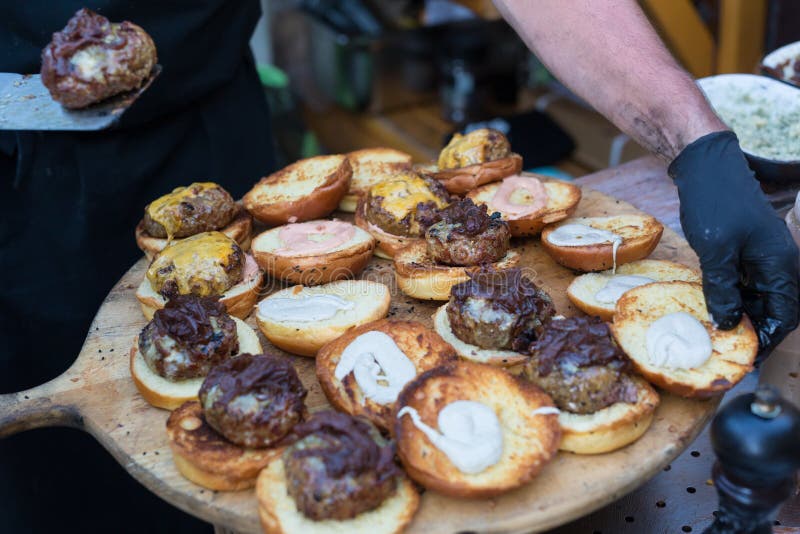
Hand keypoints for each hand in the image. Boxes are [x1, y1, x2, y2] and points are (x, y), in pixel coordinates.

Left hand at [669, 131, 798, 359]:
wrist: (707, 167)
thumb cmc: (715, 204)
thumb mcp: (716, 251)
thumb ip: (723, 289)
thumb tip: (729, 324)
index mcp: (781, 265)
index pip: (784, 316)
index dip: (768, 340)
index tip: (746, 359)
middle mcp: (779, 263)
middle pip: (775, 310)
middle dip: (756, 331)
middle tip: (729, 350)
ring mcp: (764, 256)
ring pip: (760, 298)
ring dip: (743, 315)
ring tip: (718, 333)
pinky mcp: (747, 251)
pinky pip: (747, 283)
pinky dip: (733, 297)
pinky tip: (713, 307)